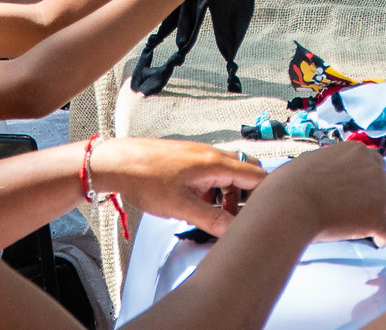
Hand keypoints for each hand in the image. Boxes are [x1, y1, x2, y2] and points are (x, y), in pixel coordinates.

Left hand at [86, 137, 265, 237]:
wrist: (120, 161)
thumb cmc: (146, 178)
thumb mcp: (181, 206)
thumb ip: (210, 219)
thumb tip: (233, 231)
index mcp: (216, 164)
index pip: (256, 176)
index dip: (265, 195)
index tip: (266, 214)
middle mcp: (213, 155)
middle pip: (246, 172)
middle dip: (246, 196)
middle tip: (236, 217)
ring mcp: (201, 155)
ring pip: (229, 173)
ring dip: (228, 194)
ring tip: (214, 214)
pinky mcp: (190, 159)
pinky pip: (213, 172)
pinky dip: (214, 189)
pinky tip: (198, 203)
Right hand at [253, 140, 385, 244]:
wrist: (290, 204)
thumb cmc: (289, 184)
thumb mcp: (308, 162)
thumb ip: (324, 167)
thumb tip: (318, 175)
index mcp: (355, 151)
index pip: (375, 162)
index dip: (370, 178)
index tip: (362, 190)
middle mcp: (372, 167)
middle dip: (381, 195)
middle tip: (368, 209)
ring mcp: (378, 192)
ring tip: (381, 225)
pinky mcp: (377, 217)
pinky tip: (377, 242)